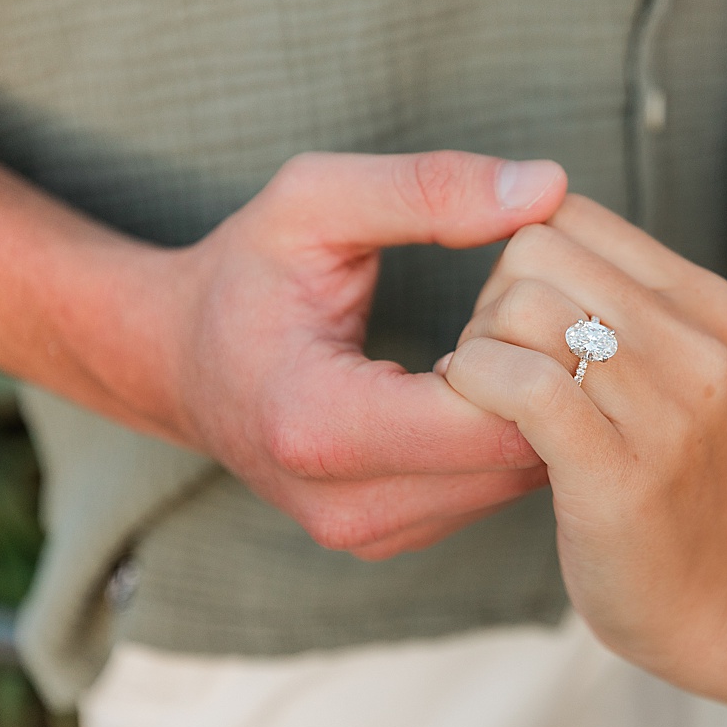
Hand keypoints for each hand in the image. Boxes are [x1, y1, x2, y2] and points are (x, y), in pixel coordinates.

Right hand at [163, 151, 566, 556]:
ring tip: (496, 346)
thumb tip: (549, 186)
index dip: (529, 346)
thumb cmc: (245, 274)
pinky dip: (510, 436)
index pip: (491, 415)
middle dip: (543, 381)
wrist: (176, 363)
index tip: (507, 290)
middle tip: (518, 314)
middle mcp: (347, 507)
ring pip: (517, 482)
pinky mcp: (393, 539)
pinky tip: (483, 384)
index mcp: (319, 427)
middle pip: (515, 457)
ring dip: (533, 412)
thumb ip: (429, 188)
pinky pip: (495, 492)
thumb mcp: (316, 201)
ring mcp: (371, 536)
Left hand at [439, 196, 726, 676]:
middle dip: (490, 304)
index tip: (521, 332)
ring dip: (477, 351)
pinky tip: (480, 419)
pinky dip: (475, 386)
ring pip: (523, 307)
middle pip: (537, 251)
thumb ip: (606, 298)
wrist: (714, 595)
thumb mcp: (659, 367)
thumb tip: (519, 229)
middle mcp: (696, 340)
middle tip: (499, 373)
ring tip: (491, 402)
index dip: (518, 265)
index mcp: (703, 301)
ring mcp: (666, 406)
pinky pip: (522, 383)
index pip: (568, 214)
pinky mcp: (620, 470)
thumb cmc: (659, 475)